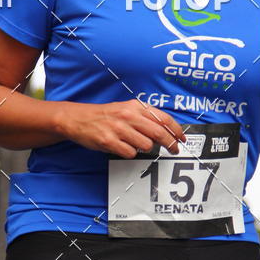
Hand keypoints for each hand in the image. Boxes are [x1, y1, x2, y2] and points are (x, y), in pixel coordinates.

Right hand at [58, 99, 186, 157]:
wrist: (78, 118)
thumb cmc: (104, 115)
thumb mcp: (126, 109)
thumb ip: (144, 116)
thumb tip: (166, 128)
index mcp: (135, 106)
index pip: (163, 118)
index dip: (176, 130)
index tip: (182, 138)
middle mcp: (128, 116)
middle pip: (159, 133)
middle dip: (170, 143)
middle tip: (174, 149)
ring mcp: (118, 129)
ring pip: (146, 145)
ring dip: (146, 149)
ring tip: (137, 145)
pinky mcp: (109, 142)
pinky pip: (130, 153)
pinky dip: (130, 153)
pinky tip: (123, 147)